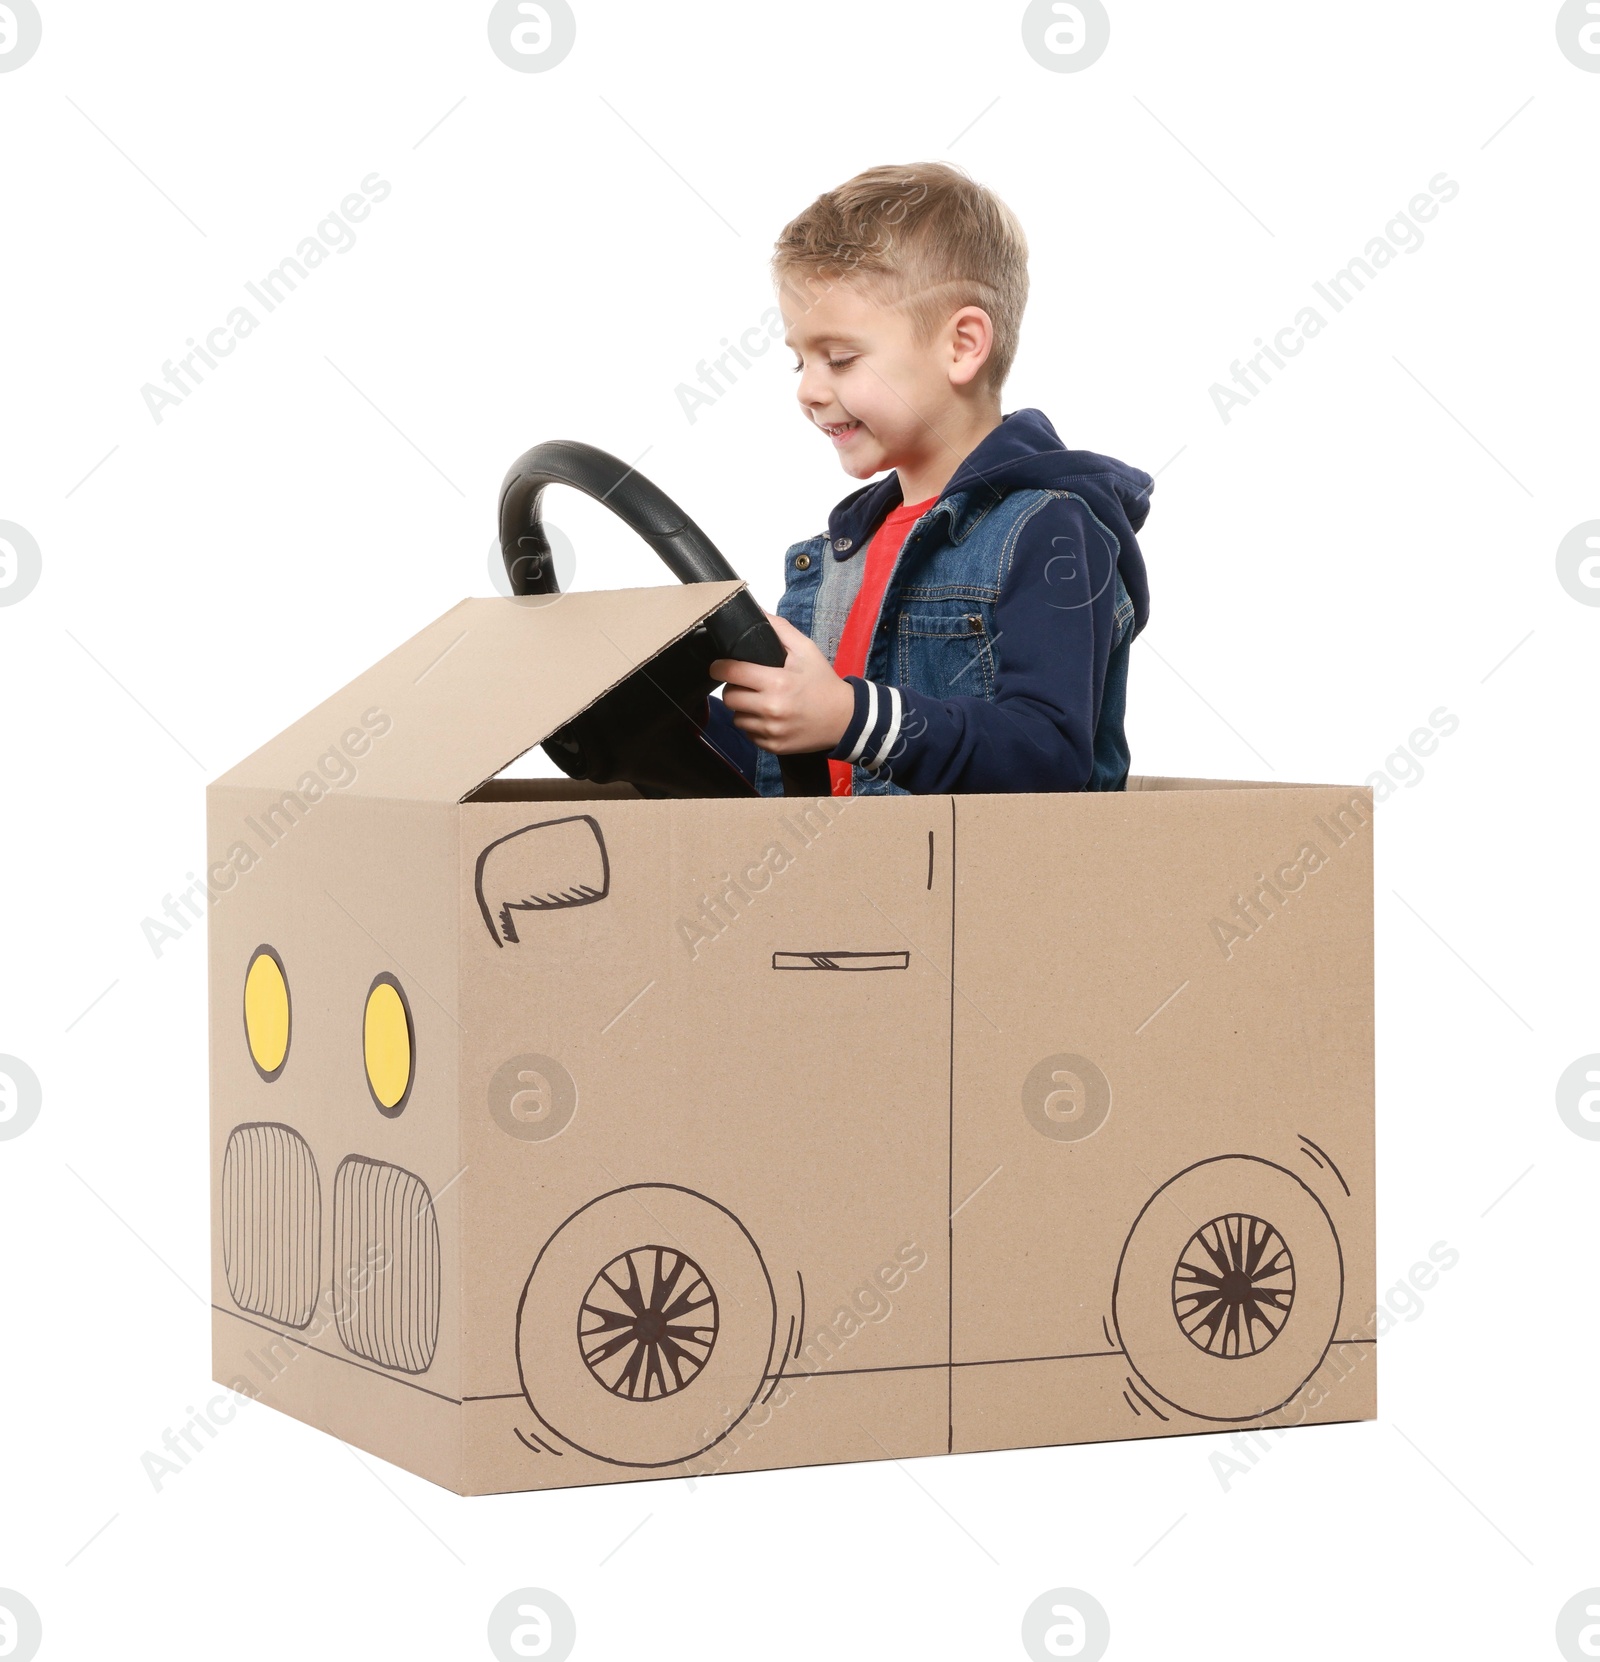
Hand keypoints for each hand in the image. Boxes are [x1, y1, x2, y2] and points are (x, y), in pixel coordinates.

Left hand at [710, 613, 855, 753]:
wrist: (844, 718)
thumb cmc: (822, 681)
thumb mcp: (805, 649)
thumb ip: (779, 629)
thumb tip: (756, 611)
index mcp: (777, 681)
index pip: (731, 672)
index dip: (720, 667)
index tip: (720, 665)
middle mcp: (771, 708)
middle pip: (729, 696)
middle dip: (734, 687)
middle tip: (747, 683)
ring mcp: (771, 730)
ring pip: (736, 717)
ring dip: (743, 708)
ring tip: (760, 701)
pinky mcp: (773, 746)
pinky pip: (749, 734)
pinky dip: (754, 725)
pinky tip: (769, 717)